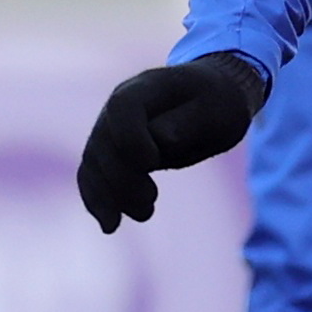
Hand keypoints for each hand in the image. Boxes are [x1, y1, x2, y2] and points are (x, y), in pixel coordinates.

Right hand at [77, 53, 266, 230]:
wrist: (211, 97)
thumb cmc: (218, 102)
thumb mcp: (217, 110)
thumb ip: (188, 122)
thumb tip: (160, 140)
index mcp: (147, 87)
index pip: (123, 107)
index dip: (130, 138)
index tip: (151, 164)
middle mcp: (119, 105)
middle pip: (104, 142)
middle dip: (122, 178)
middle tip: (150, 203)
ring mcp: (110, 127)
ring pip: (94, 162)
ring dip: (109, 195)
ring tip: (144, 215)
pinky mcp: (111, 150)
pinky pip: (93, 174)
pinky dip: (97, 199)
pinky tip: (110, 225)